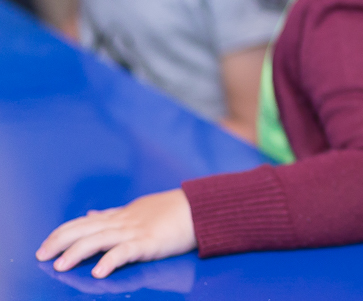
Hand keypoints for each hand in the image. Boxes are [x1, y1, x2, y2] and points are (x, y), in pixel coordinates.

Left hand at [35, 189, 196, 277]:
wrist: (201, 208)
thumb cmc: (172, 211)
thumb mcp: (138, 209)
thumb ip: (113, 214)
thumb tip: (92, 213)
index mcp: (120, 215)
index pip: (84, 222)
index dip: (62, 232)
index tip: (45, 245)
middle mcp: (123, 222)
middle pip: (85, 229)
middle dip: (60, 242)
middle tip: (42, 256)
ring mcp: (136, 231)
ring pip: (100, 239)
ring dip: (77, 252)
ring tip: (61, 266)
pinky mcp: (150, 242)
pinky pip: (126, 251)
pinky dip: (110, 260)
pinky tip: (98, 272)